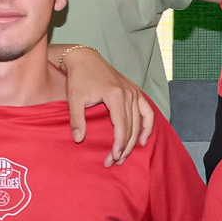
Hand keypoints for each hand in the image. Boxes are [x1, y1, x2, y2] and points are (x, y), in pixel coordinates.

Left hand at [51, 45, 151, 164]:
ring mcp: (134, 91)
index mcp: (115, 94)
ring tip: (125, 155)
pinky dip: (147, 126)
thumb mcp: (74, 98)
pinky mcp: (134, 91)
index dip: (119, 144)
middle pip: (132, 127)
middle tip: (114, 162)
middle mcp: (129, 93)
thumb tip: (78, 139)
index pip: (122, 125)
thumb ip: (77, 119)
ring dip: (134, 141)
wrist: (84, 58)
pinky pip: (147, 111)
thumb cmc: (79, 77)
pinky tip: (143, 140)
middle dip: (124, 147)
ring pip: (140, 122)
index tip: (112, 158)